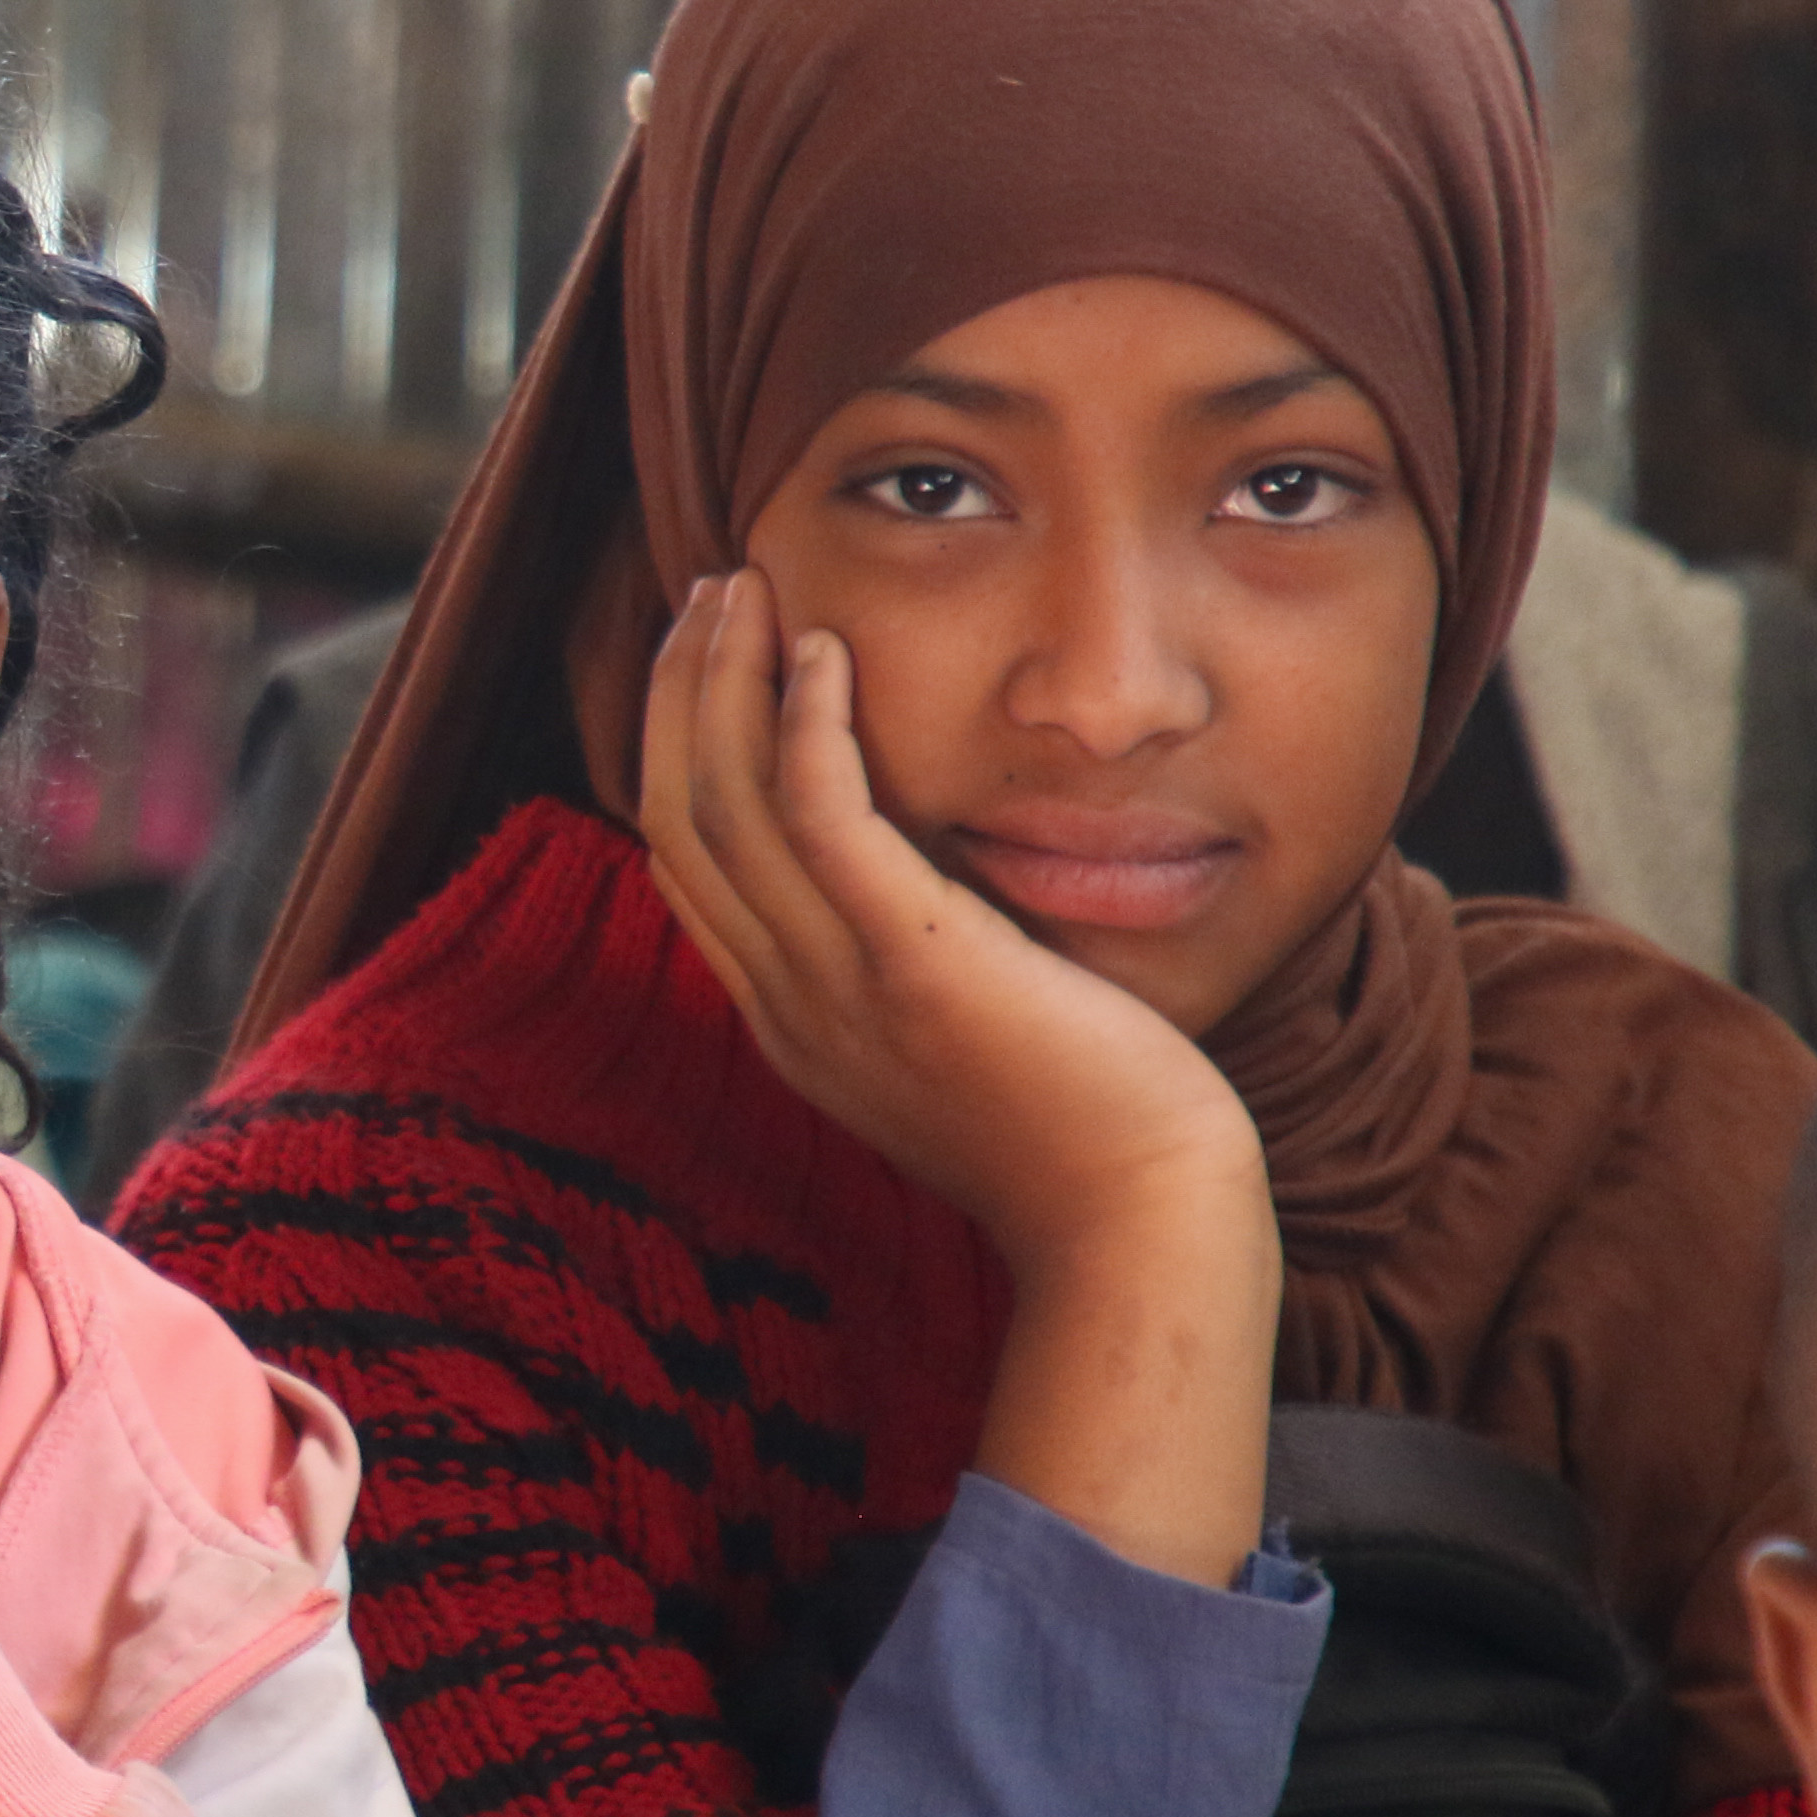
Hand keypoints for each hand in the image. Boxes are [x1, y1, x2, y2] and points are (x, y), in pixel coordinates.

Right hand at [637, 565, 1280, 1581]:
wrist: (1141, 1226)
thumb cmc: (1087, 1140)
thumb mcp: (961, 1048)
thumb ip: (912, 970)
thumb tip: (921, 887)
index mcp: (789, 1022)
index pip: (684, 864)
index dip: (678, 746)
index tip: (710, 658)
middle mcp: (786, 1003)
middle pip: (675, 818)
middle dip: (679, 693)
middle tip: (708, 593)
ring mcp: (836, 989)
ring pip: (720, 807)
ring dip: (722, 682)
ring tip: (743, 590)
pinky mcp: (911, 964)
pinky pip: (819, 820)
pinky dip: (804, 724)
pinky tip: (823, 650)